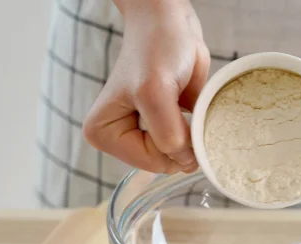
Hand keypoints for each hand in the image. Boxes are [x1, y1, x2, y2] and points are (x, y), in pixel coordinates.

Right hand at [83, 0, 208, 173]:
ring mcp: (142, 135)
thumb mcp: (155, 93)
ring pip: (179, 157)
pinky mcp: (164, 128)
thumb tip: (186, 161)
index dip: (172, 144)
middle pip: (164, 163)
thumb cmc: (156, 47)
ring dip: (191, 133)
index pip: (150, 162)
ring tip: (181, 101)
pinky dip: (197, 130)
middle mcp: (120, 138)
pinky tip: (189, 106)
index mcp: (103, 134)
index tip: (176, 112)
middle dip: (181, 138)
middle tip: (179, 104)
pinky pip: (189, 145)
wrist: (170, 23)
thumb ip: (168, 135)